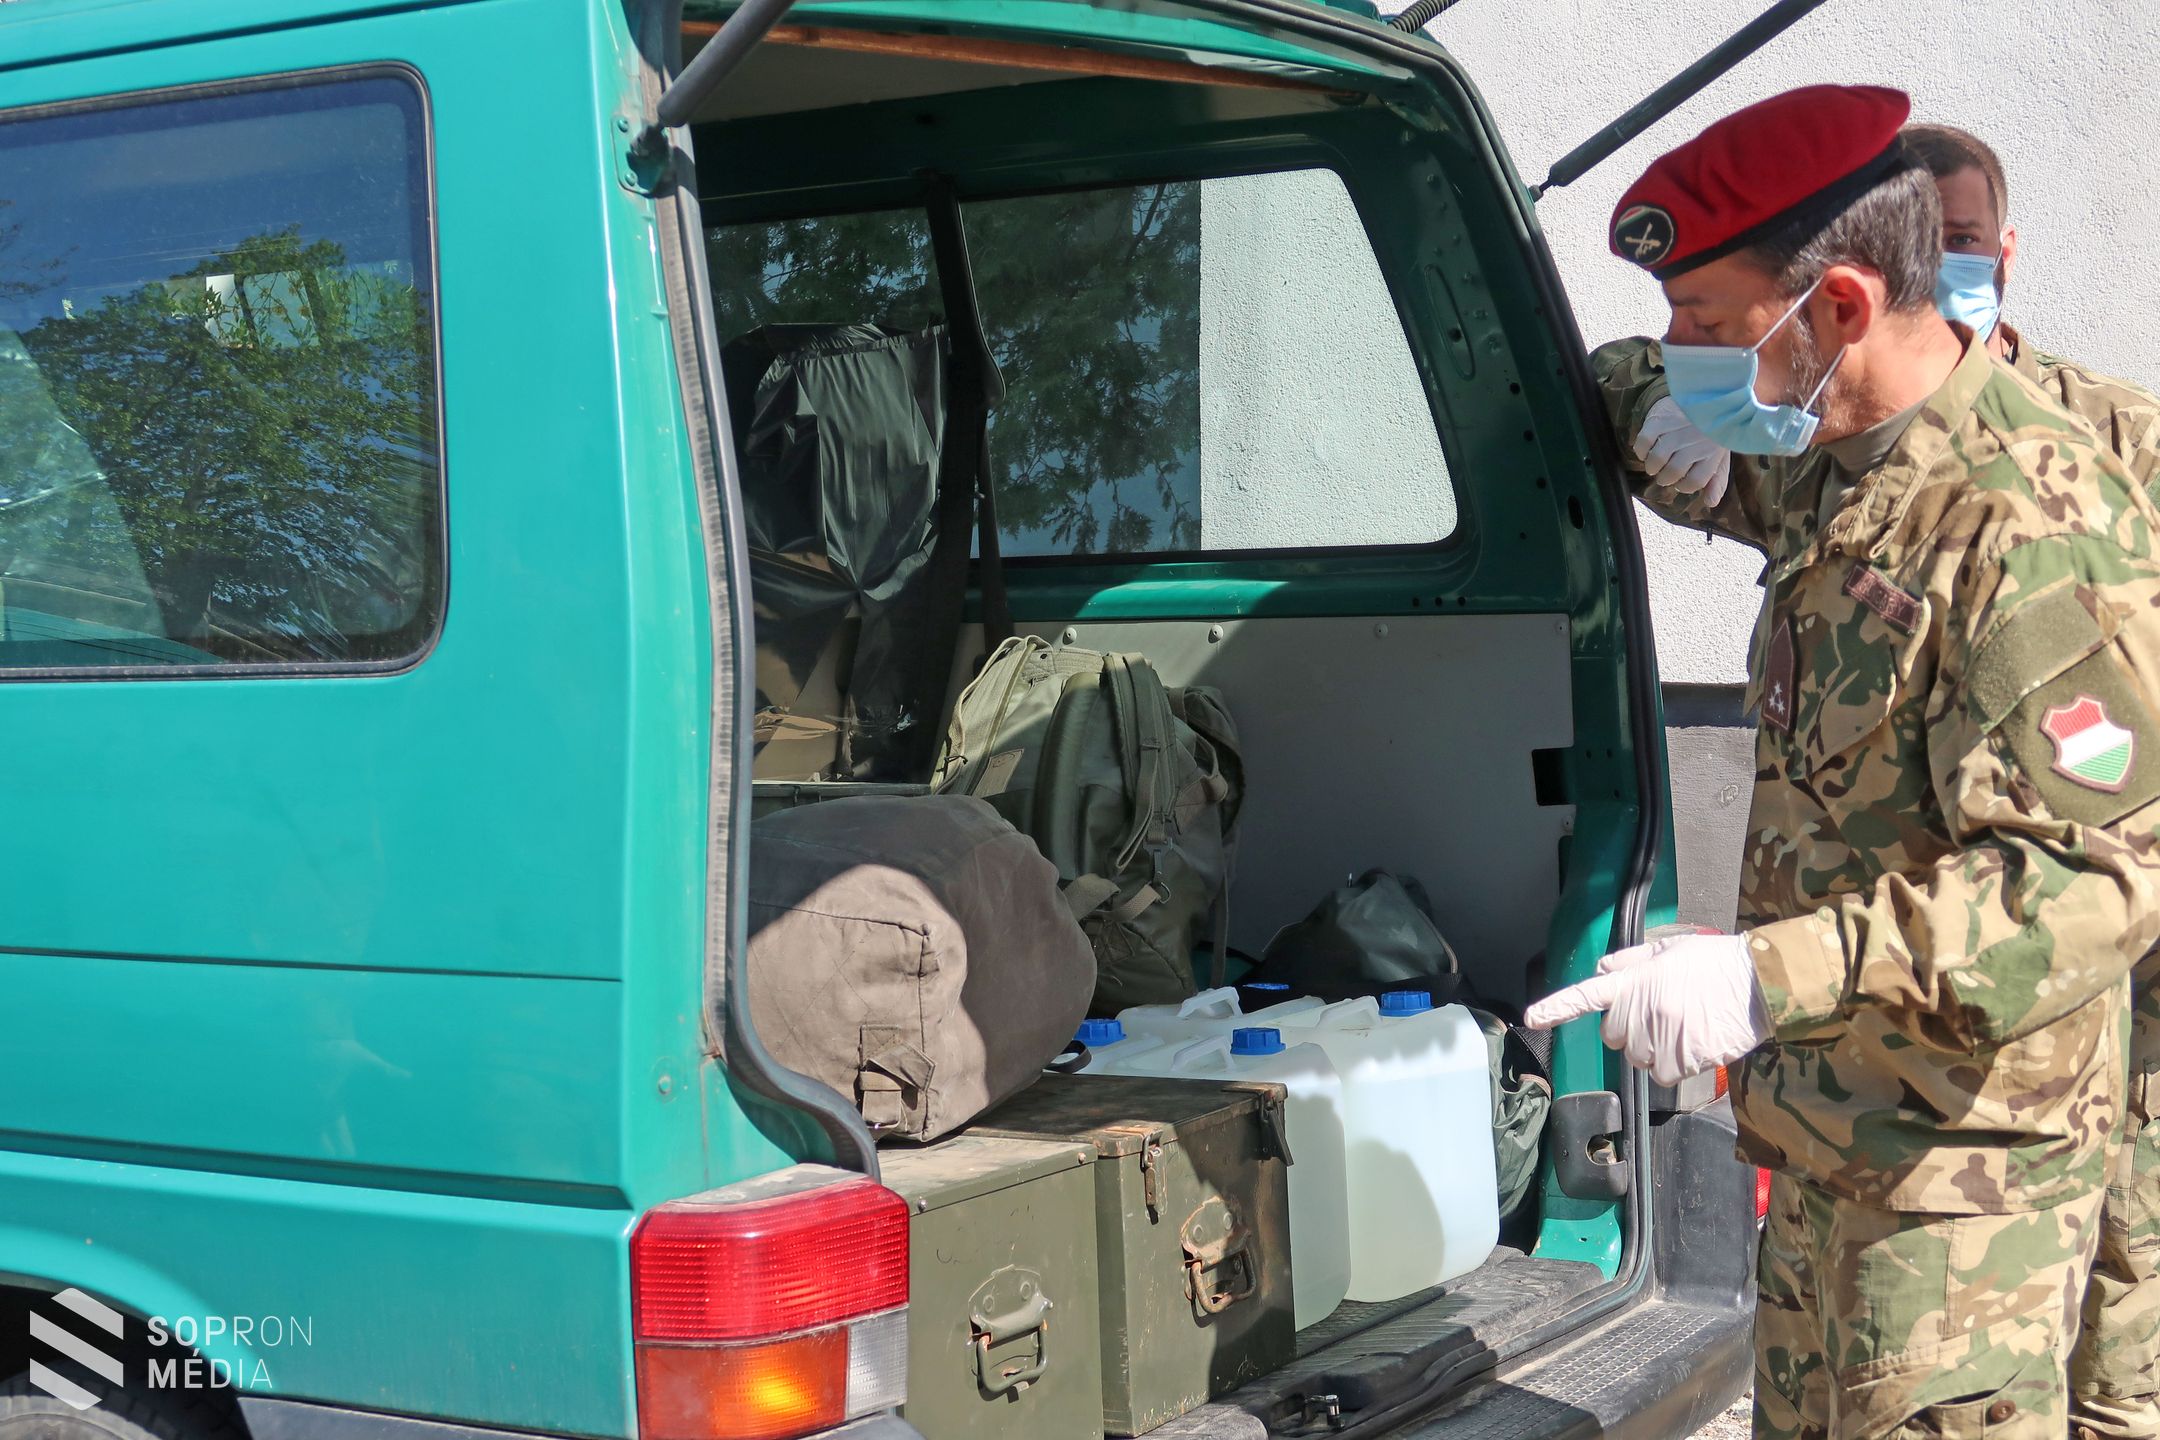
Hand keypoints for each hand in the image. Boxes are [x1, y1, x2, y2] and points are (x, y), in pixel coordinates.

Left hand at [1523, 932, 1769, 1085]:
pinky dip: (1675, 1066)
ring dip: (1654, 1050)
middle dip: (1630, 1029)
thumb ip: (1632, 961)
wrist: (1760, 983)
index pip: (1589, 993)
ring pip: (1638, 1058)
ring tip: (1684, 1027)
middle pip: (1614, 1036)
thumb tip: (1603, 968)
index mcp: (1637, 979)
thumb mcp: (1671, 949)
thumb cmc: (1717, 963)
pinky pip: (1662, 1075)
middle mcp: (1642, 1008)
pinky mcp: (1682, 1057)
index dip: (1558, 1007)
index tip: (1533, 1018)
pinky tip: (1694, 1045)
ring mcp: (1661, 1034)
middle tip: (1662, 1014)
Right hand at [1634, 396, 1731, 505]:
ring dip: (1652, 467)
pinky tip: (1645, 450)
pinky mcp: (1661, 418)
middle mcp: (1696, 442)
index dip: (1683, 486)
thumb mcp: (1719, 456)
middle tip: (1663, 474)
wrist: (1705, 395)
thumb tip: (1710, 503)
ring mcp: (1678, 430)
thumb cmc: (1711, 432)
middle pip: (1673, 472)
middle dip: (1664, 478)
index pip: (1694, 481)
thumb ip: (1716, 481)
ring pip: (1657, 458)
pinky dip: (1641, 450)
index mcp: (1713, 453)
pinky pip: (1644, 441)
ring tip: (1654, 465)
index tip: (1680, 482)